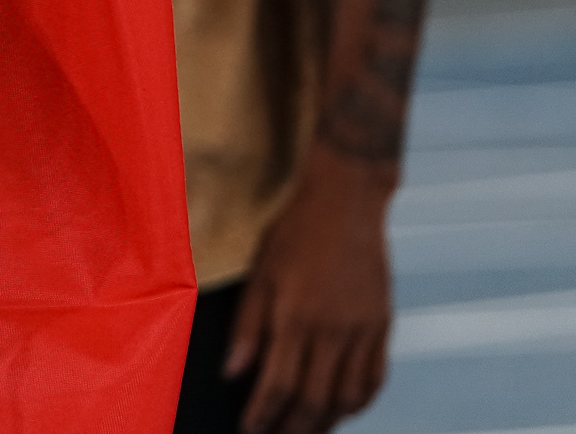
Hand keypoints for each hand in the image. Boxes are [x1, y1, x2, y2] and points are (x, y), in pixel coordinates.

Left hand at [226, 148, 396, 433]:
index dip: (263, 416)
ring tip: (306, 429)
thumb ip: (247, 327)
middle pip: (314, 400)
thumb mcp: (259, 273)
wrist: (347, 203)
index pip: (278, 385)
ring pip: (347, 397)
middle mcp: (333, 331)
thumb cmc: (295, 232)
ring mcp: (363, 331)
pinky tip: (344, 408)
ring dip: (326, 421)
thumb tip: (233, 373)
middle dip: (292, 427)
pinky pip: (374, 378)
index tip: (250, 431)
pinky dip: (359, 401)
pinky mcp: (382, 325)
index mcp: (296, 318)